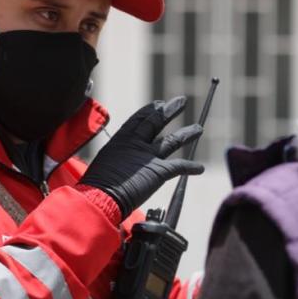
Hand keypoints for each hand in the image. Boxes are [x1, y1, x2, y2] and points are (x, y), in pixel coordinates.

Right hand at [80, 97, 203, 218]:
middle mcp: (136, 144)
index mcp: (121, 140)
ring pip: (172, 141)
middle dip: (169, 111)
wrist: (101, 197)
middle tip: (181, 101)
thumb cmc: (97, 185)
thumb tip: (119, 165)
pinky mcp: (159, 171)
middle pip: (156, 122)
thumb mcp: (106, 163)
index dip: (151, 110)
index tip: (160, 103)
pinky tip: (199, 168)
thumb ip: (117, 159)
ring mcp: (148, 156)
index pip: (139, 119)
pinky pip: (179, 166)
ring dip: (187, 134)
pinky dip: (190, 167)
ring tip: (199, 129)